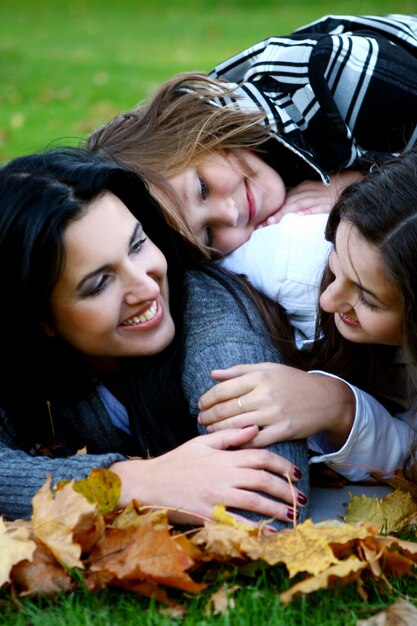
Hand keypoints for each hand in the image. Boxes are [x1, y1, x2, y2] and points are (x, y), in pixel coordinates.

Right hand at [110, 426, 304, 525]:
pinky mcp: (208, 514)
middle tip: (301, 497)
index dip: (282, 464)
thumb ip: (229, 436)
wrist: (148, 483)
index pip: (261, 456)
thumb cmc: (175, 462)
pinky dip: (256, 528)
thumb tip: (254, 428)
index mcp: (224, 457)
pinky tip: (271, 532)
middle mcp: (224, 475)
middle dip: (286, 489)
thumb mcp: (200, 442)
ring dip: (277, 508)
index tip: (297, 472)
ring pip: (255, 501)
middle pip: (263, 480)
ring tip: (293, 515)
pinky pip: (237, 523)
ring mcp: (216, 496)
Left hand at [198, 363, 354, 447]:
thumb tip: (213, 374)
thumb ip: (239, 371)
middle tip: (200, 419)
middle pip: (226, 409)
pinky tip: (229, 442)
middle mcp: (265, 395)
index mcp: (259, 377)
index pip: (223, 389)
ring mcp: (274, 414)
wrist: (326, 399)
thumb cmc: (293, 381)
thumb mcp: (268, 369)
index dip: (207, 399)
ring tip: (209, 430)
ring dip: (218, 430)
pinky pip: (254, 440)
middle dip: (208, 416)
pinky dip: (238, 442)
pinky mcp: (283, 431)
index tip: (200, 404)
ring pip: (236, 426)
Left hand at [263, 170, 362, 224]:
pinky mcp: (328, 203)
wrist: (353, 182)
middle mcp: (307, 191)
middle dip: (273, 214)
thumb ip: (301, 200)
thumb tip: (289, 213)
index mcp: (303, 188)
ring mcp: (317, 197)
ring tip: (271, 223)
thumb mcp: (313, 191)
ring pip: (297, 205)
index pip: (284, 200)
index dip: (271, 211)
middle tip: (259, 226)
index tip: (259, 223)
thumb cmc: (332, 190)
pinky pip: (316, 207)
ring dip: (284, 213)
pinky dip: (307, 211)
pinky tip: (297, 217)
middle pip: (287, 203)